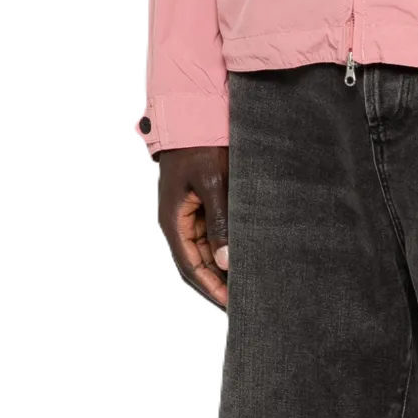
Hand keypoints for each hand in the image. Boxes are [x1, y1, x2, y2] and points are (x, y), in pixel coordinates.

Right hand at [156, 146, 229, 308]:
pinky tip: (240, 249)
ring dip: (219, 263)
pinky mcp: (197, 199)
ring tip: (244, 278)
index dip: (209, 286)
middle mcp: (175, 219)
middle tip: (241, 297)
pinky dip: (222, 243)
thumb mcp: (213, 183)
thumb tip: (225, 260)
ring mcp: (185, 210)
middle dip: (216, 280)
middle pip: (194, 260)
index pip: (190, 266)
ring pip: (202, 247)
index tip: (229, 303)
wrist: (193, 113)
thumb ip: (219, 222)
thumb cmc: (199, 146)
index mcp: (172, 220)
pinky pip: (209, 229)